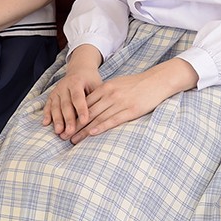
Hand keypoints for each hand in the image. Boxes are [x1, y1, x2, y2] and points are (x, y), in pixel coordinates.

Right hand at [43, 67, 102, 139]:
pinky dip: (46, 114)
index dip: (81, 110)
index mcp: (76, 82)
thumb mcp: (96, 84)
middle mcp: (64, 86)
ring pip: (56, 106)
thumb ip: (97, 97)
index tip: (85, 121)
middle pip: (66, 104)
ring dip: (57, 120)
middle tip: (70, 132)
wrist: (79, 69)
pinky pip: (48, 105)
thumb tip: (100, 113)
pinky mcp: (52, 95)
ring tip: (59, 131)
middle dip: (68, 119)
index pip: (78, 97)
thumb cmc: (90, 80)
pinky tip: (46, 123)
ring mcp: (56, 90)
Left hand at [70, 58, 198, 143]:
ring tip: (74, 140)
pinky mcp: (130, 110)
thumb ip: (105, 92)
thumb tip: (93, 103)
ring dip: (84, 130)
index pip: (85, 103)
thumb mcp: (118, 84)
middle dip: (74, 125)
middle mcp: (110, 94)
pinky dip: (101, 127)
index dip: (73, 115)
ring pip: (97, 118)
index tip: (65, 124)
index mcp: (106, 87)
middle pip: (88, 112)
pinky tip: (92, 133)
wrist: (157, 81)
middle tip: (64, 136)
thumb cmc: (137, 84)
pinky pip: (112, 120)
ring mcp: (119, 102)